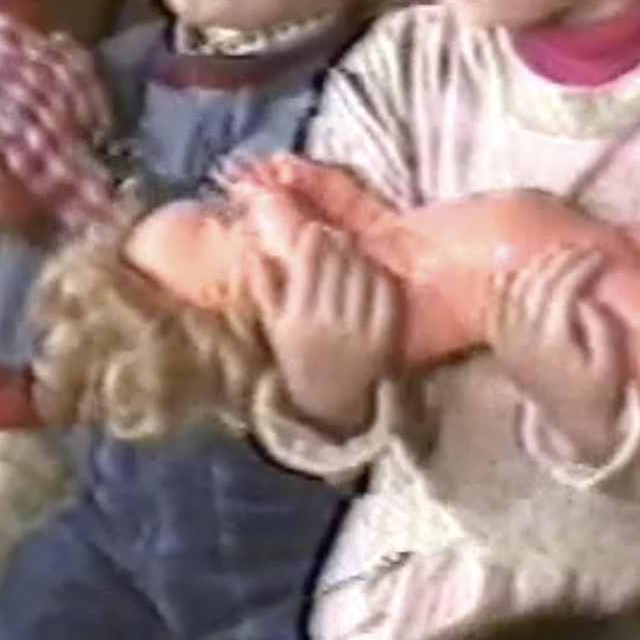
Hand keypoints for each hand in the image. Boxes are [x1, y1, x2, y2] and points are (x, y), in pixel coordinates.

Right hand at [253, 222, 399, 435]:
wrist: (331, 408)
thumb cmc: (299, 361)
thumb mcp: (275, 328)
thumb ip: (263, 288)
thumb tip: (252, 251)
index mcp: (297, 318)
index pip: (307, 262)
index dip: (314, 239)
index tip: (315, 230)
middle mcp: (328, 323)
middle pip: (337, 264)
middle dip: (338, 243)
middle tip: (338, 236)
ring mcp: (359, 332)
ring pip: (362, 275)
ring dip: (360, 257)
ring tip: (355, 252)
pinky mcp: (385, 340)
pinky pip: (386, 296)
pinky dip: (382, 278)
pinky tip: (375, 272)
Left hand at [485, 245, 625, 460]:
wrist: (571, 426)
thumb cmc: (599, 396)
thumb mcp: (612, 368)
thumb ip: (602, 331)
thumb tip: (587, 298)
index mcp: (552, 342)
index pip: (561, 290)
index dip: (580, 267)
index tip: (600, 254)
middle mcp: (522, 338)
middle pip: (536, 284)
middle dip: (560, 259)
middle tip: (581, 247)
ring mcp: (506, 340)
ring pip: (513, 289)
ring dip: (534, 264)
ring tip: (557, 251)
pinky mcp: (499, 344)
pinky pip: (494, 305)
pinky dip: (504, 282)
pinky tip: (518, 267)